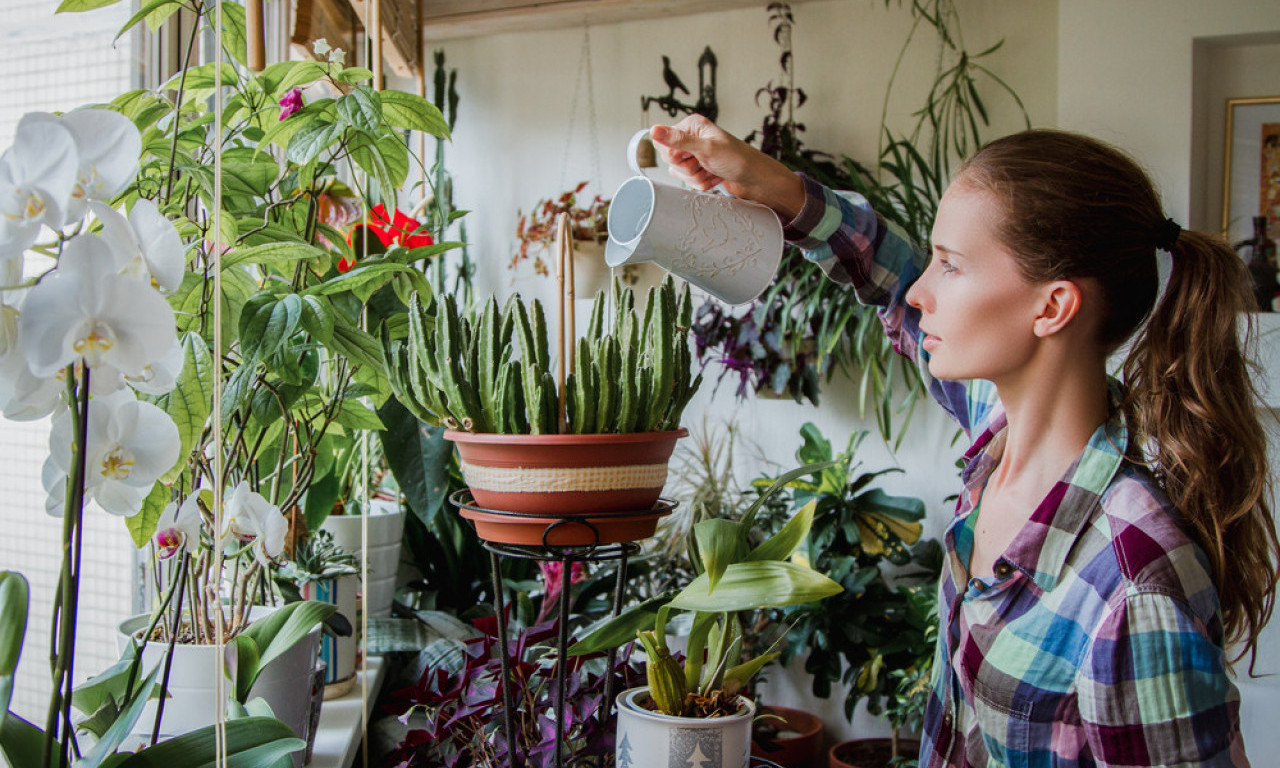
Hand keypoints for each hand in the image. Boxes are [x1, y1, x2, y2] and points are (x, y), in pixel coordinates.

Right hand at [650, 115, 804, 218]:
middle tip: (704, 164)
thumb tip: (654, 129)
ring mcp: (696, 155)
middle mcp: (692, 138)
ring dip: (696, 178)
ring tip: (712, 172)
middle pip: (669, 159)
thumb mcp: (706, 148)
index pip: (662, 142)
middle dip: (687, 168)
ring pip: (679, 173)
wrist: (755, 179)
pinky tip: (715, 178)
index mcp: (691, 126)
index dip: (673, 154)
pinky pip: (689, 181)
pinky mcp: (700, 169)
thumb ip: (678, 140)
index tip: (689, 156)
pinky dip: (702, 184)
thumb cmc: (737, 159)